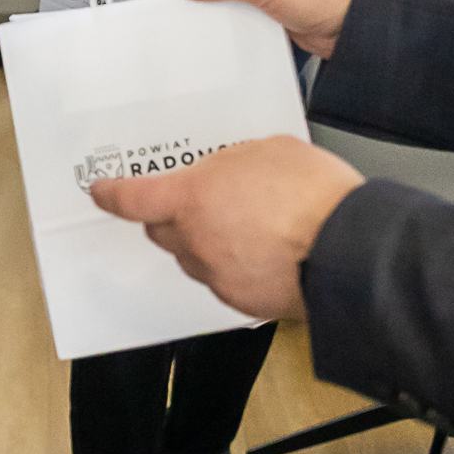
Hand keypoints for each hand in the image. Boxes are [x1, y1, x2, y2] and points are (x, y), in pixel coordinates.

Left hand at [90, 136, 363, 319]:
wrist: (350, 250)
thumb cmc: (315, 195)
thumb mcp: (268, 150)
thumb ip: (233, 164)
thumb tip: (229, 174)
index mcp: (191, 198)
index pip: (133, 200)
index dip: (113, 196)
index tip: (102, 193)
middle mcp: (195, 241)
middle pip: (161, 232)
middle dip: (172, 218)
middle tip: (204, 202)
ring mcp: (218, 276)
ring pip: (195, 258)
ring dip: (208, 243)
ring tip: (251, 227)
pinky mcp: (243, 302)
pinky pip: (225, 281)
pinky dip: (236, 268)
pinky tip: (267, 255)